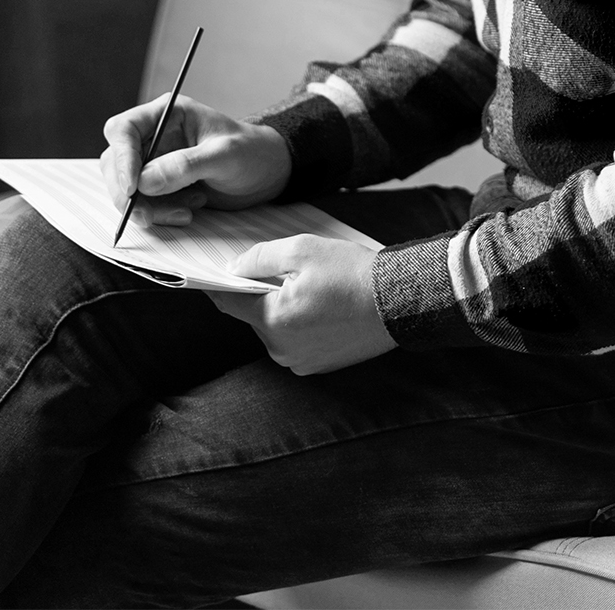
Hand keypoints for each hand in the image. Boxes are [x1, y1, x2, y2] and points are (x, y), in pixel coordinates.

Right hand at [100, 95, 290, 226]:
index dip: (122, 158)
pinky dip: (158, 214)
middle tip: (149, 214)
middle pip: (116, 162)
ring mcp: (155, 162)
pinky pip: (142, 204)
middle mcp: (155, 136)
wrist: (268, 173)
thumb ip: (186, 165)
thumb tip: (144, 181)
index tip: (132, 187)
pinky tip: (188, 211)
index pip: (124, 129)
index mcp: (167, 114)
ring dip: (147, 207)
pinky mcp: (160, 186)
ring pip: (125, 187)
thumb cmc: (252, 152)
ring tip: (186, 210)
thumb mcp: (225, 155)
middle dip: (129, 193)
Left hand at [210, 236, 395, 374]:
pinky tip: (324, 305)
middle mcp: (282, 349)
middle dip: (263, 293)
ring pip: (277, 328)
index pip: (229, 303)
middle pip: (255, 316)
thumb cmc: (353, 273)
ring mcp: (301, 361)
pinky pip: (297, 341)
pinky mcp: (319, 365)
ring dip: (284, 308)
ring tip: (313, 288)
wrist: (400, 301)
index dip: (219, 285)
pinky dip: (302, 323)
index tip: (213, 273)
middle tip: (285, 271)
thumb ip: (260, 258)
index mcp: (273, 321)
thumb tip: (234, 268)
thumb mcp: (303, 250)